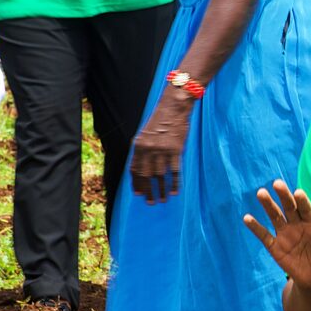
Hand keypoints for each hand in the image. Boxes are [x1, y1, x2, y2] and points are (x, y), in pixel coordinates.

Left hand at [130, 87, 193, 203]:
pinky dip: (174, 183)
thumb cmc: (160, 120)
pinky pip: (174, 171)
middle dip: (148, 191)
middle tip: (150, 202)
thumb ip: (143, 149)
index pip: (134, 169)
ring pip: (160, 176)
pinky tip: (174, 192)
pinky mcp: (176, 150)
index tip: (138, 194)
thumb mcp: (145, 133)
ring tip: (162, 200)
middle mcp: (148, 149)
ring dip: (161, 190)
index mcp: (138, 145)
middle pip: (146, 175)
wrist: (174, 108)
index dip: (136, 183)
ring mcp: (162, 150)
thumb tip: (143, 166)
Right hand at [244, 179, 310, 288]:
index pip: (306, 208)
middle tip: (277, 183)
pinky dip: (256, 227)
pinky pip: (264, 235)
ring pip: (275, 216)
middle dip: (284, 196)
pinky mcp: (275, 247)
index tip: (298, 193)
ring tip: (261, 193)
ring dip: (268, 205)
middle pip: (289, 207)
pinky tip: (247, 218)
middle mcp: (297, 224)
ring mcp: (285, 234)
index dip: (302, 201)